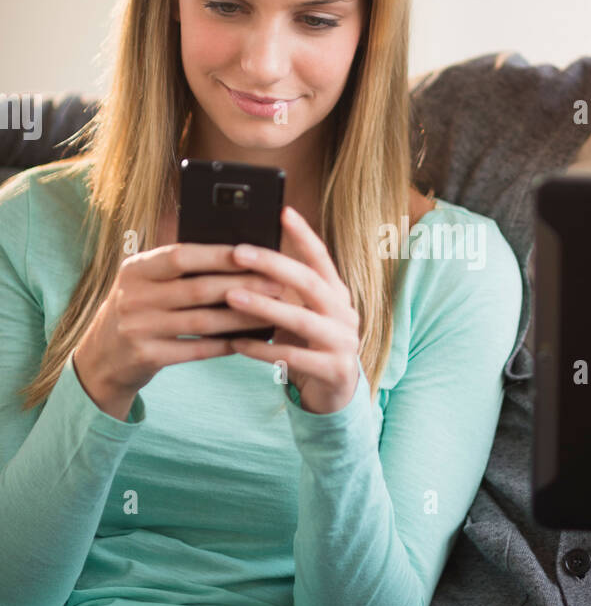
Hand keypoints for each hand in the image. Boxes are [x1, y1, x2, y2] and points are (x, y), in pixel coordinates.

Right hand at [72, 242, 284, 419]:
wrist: (99, 357)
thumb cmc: (136, 310)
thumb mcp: (144, 282)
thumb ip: (177, 270)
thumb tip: (236, 255)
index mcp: (135, 269)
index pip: (181, 256)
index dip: (218, 254)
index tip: (254, 252)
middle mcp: (133, 296)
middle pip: (198, 289)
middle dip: (243, 285)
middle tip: (278, 283)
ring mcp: (138, 328)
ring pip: (202, 321)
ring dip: (242, 317)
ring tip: (272, 311)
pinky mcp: (147, 356)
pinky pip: (196, 350)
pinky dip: (225, 344)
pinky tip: (249, 340)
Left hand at [225, 205, 359, 414]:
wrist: (336, 395)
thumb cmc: (309, 345)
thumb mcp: (303, 313)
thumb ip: (284, 291)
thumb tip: (241, 260)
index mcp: (337, 294)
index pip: (321, 257)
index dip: (303, 234)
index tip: (282, 210)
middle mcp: (344, 313)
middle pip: (310, 283)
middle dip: (273, 265)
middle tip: (237, 252)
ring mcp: (342, 343)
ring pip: (301, 320)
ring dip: (264, 307)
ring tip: (231, 296)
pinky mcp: (333, 371)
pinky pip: (293, 357)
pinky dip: (262, 349)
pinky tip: (235, 342)